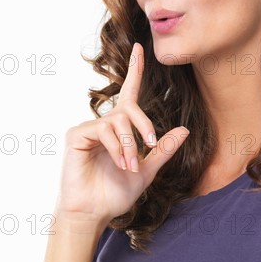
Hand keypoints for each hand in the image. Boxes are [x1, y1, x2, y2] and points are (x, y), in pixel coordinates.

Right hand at [54, 42, 188, 224]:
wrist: (95, 213)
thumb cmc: (116, 193)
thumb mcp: (147, 170)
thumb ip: (163, 149)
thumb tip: (184, 130)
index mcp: (119, 129)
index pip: (129, 94)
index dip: (135, 71)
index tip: (140, 48)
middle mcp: (103, 124)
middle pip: (128, 107)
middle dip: (143, 124)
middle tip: (150, 144)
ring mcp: (88, 128)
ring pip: (117, 121)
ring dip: (130, 145)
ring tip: (131, 165)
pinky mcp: (76, 135)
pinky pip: (103, 130)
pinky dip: (116, 147)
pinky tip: (119, 163)